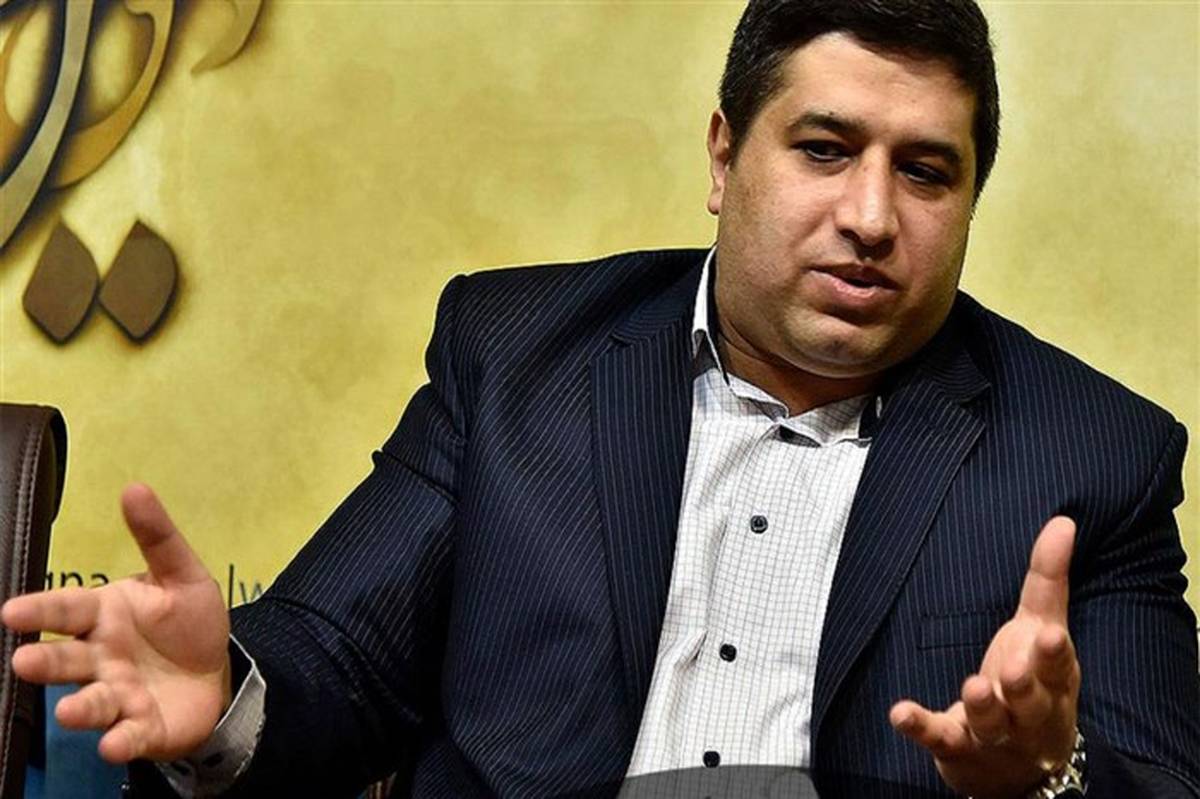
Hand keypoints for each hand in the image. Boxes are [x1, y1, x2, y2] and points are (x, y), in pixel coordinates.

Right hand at [1, 484, 231, 763]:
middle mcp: (100, 657)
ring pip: (90, 701)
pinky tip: (113, 744)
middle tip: (25, 661)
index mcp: (103, 615)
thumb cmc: (186, 622)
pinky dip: (120, 740)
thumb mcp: (182, 575)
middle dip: (45, 662)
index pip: (66, 610)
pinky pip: (127, 735)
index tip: (11, 612)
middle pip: (66, 659)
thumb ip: (158, 537)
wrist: (217, 672)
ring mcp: (117, 694)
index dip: (40, 611)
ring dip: (79, 707)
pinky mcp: (141, 727)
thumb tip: (134, 487)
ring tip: (70, 710)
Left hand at [889, 516, 1080, 798]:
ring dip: (982, 706)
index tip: (1051, 636)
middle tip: (1010, 670)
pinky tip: (899, 713)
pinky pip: (938, 738)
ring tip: (971, 687)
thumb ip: (1048, 580)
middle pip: (1030, 702)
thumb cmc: (1032, 685)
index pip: (1059, 668)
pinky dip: (919, 726)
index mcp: (1052, 682)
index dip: (1055, 655)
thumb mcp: (1042, 632)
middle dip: (1022, 686)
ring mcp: (993, 734)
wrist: (1020, 767)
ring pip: (990, 723)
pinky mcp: (957, 747)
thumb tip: (1062, 521)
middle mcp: (1028, 713)